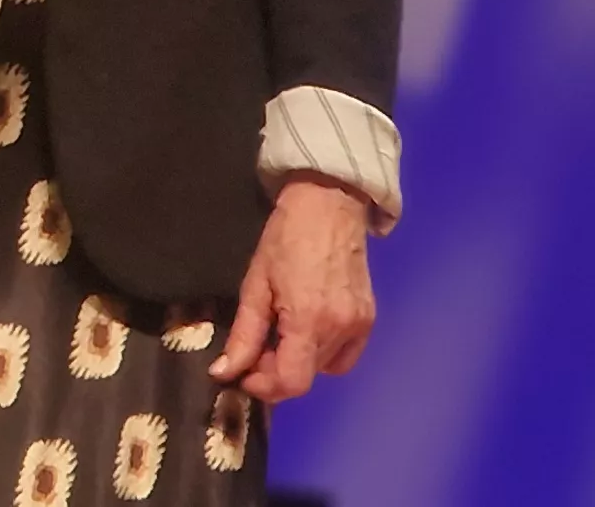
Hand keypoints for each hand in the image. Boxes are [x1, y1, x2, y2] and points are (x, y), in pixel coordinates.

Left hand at [209, 175, 375, 402]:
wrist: (328, 207)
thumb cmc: (285, 240)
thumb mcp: (255, 286)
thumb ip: (243, 335)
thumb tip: (225, 373)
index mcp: (310, 321)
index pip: (291, 382)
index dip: (263, 387)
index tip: (243, 374)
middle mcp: (340, 329)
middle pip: (306, 377)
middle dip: (275, 372)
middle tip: (255, 350)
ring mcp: (360, 326)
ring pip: (323, 368)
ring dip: (297, 362)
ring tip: (279, 335)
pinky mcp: (369, 320)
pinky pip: (344, 356)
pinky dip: (323, 355)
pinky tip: (306, 334)